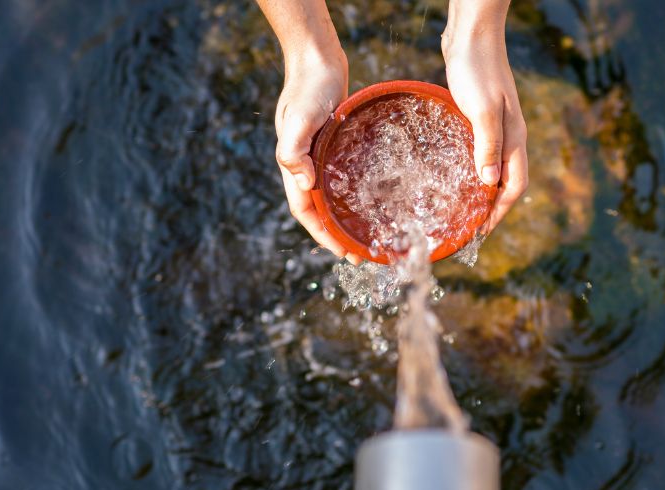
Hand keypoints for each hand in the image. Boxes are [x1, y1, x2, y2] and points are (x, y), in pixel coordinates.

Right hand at [274, 50, 361, 263]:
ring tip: (366, 235)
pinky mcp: (334, 145)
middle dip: (336, 235)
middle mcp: (306, 165)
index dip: (322, 234)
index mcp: (294, 165)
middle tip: (361, 254)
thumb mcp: (299, 118)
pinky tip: (371, 199)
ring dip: (345, 218)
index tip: (343, 252)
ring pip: (331, 196)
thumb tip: (304, 183)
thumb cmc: (308, 88)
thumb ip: (294, 150)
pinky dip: (352, 193)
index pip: (306, 211)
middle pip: (319, 210)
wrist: (317, 60)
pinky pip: (342, 177)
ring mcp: (320, 155)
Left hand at [442, 2, 528, 233]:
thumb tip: (489, 184)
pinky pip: (481, 152)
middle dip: (493, 208)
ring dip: (482, 190)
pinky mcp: (480, 116)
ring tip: (463, 208)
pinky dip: (472, 169)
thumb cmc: (477, 69)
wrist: (472, 35)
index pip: (515, 186)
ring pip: (494, 168)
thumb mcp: (482, 110)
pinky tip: (454, 173)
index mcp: (514, 138)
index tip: (482, 232)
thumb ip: (487, 146)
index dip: (500, 211)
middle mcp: (509, 136)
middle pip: (507, 181)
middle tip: (470, 227)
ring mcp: (496, 126)